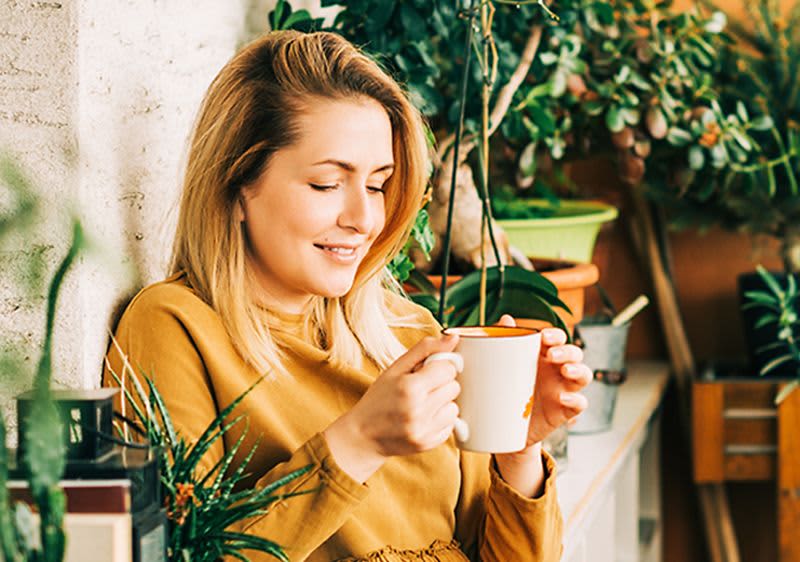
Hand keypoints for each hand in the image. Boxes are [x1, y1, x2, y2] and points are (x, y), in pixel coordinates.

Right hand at [324, 333, 461, 481]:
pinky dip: (440, 421)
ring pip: (454, 408)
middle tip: (422, 388)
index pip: (448, 369)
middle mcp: (418, 410)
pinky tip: (422, 419)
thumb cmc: (379, 398)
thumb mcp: (395, 368)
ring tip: (422, 405)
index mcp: (410, 387)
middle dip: (440, 384)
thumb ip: (425, 349)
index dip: (439, 367)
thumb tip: (453, 337)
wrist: (363, 435)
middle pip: (454, 387)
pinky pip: (450, 425)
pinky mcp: (428, 443)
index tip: (428, 371)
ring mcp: (424, 430)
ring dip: (442, 404)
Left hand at [497, 315, 591, 447]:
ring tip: (566, 370)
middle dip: (567, 351)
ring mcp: (564, 389)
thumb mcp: (503, 367)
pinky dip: (576, 400)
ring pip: (584, 375)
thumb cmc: (506, 390)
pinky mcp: (566, 410)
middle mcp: (557, 370)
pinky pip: (581, 403)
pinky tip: (563, 398)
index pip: (557, 339)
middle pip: (574, 354)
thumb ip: (505, 342)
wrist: (504, 425)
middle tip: (552, 355)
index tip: (543, 337)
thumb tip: (506, 319)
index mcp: (543, 356)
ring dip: (579, 370)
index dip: (555, 335)